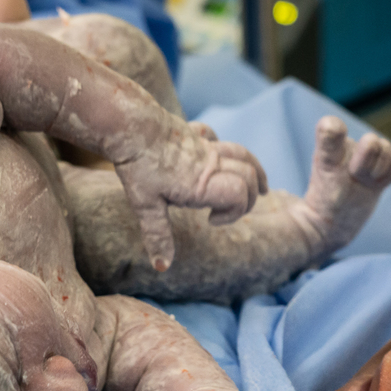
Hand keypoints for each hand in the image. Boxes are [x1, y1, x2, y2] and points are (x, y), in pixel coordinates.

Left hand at [114, 122, 267, 271]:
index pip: (241, 195)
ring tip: (262, 187)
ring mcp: (205, 147)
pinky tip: (223, 158)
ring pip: (242, 154)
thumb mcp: (145, 205)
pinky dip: (227, 152)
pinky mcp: (194, 134)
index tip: (211, 221)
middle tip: (233, 211)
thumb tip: (163, 266)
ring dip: (255, 171)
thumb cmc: (138, 165)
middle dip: (251, 196)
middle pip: (249, 175)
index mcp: (203, 184)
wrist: (129, 124)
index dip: (236, 212)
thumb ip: (157, 235)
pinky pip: (218, 140)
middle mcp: (211, 164)